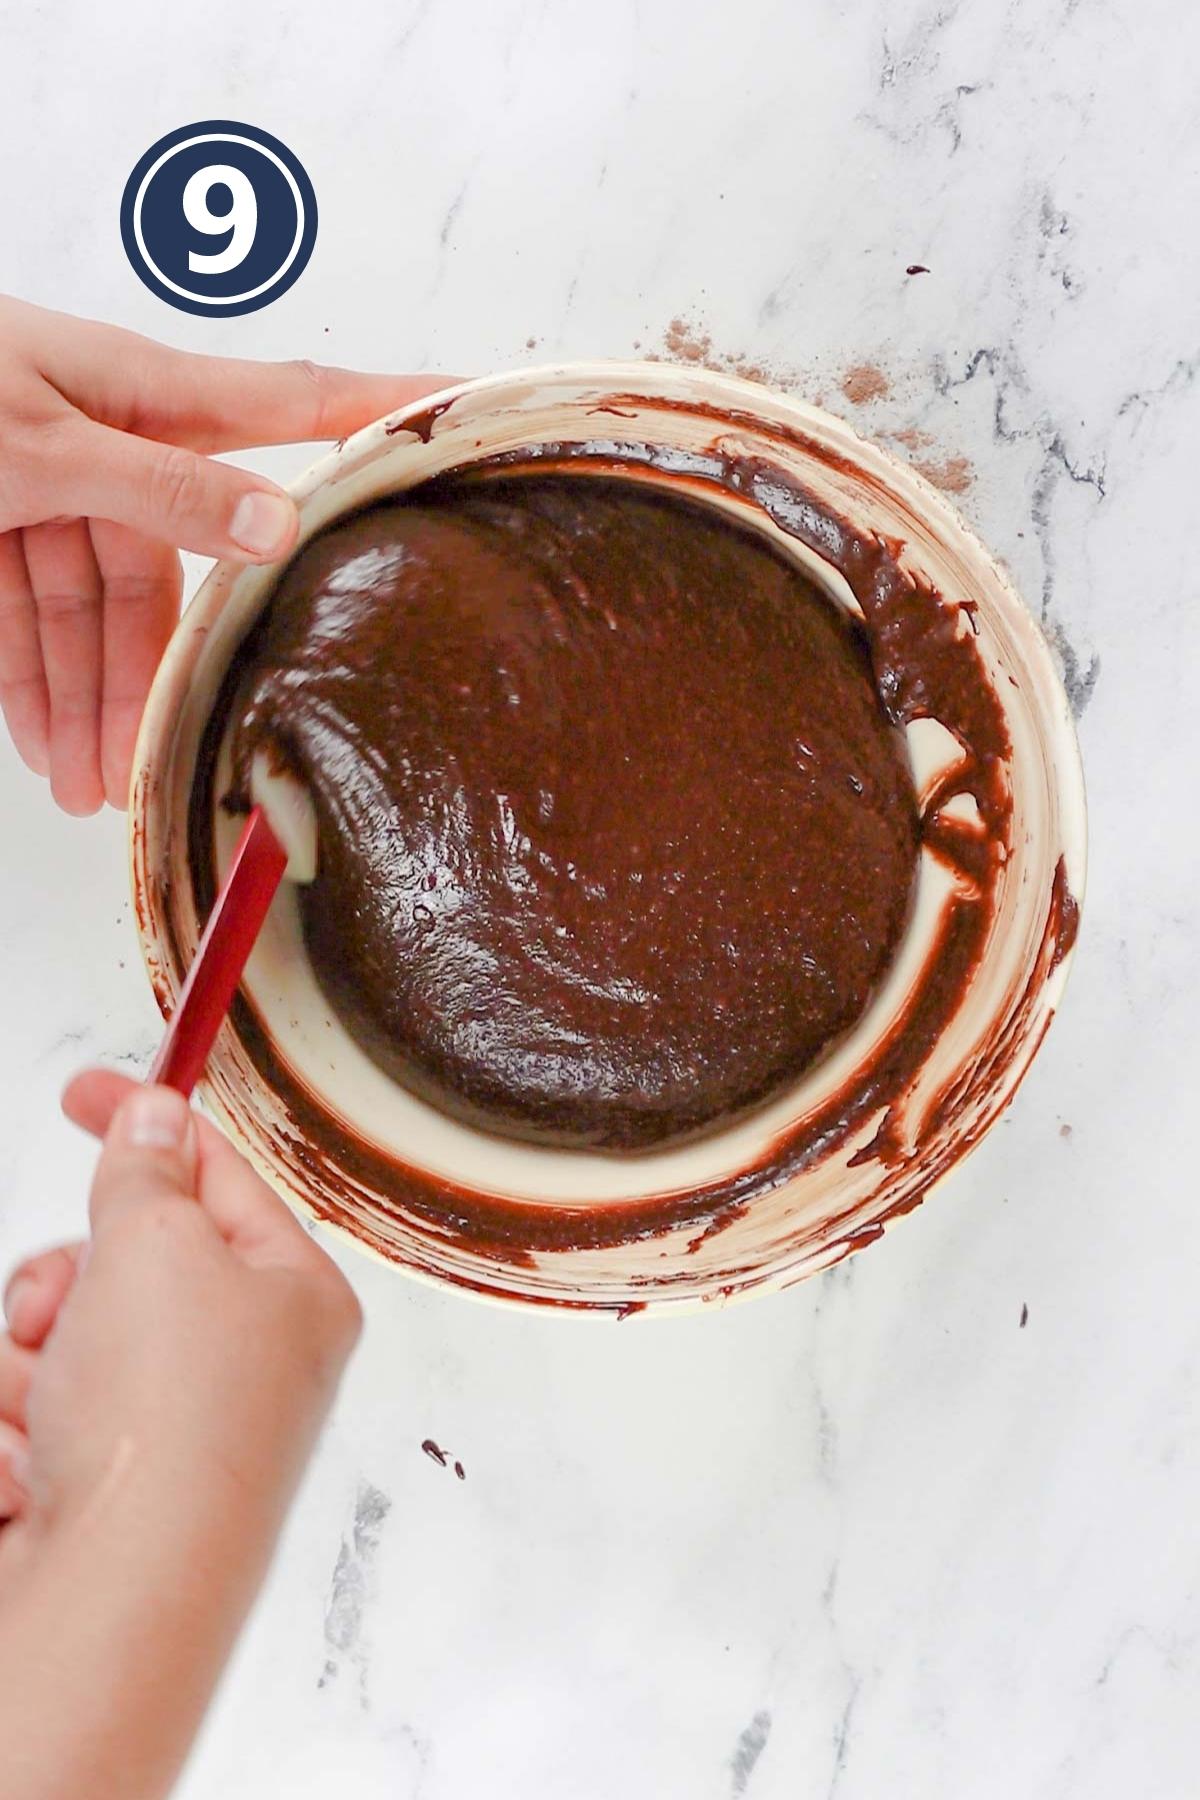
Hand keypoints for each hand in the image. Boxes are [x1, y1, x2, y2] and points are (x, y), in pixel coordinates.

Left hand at [0, 295, 444, 813]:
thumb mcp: (38, 439)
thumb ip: (154, 489)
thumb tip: (278, 522)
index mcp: (141, 394)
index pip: (292, 402)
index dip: (384, 405)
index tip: (464, 406)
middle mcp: (105, 441)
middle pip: (167, 569)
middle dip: (157, 674)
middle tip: (161, 766)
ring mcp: (40, 483)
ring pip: (87, 610)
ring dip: (85, 701)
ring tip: (90, 789)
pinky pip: (21, 615)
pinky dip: (26, 680)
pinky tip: (38, 744)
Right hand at [0, 1072, 360, 1799]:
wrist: (115, 1592)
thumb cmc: (168, 1422)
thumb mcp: (158, 1246)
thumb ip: (146, 1169)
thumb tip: (156, 1116)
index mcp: (294, 1297)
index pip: (219, 1178)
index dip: (148, 1127)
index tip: (82, 1092)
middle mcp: (243, 1363)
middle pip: (125, 1264)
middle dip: (66, 1281)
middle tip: (62, 1310)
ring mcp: (169, 1430)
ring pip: (60, 1337)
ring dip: (29, 1358)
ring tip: (48, 1406)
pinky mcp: (102, 1483)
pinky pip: (32, 1406)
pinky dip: (16, 1423)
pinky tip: (32, 1465)